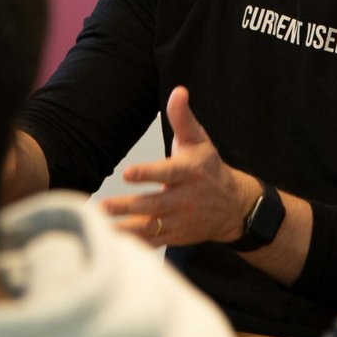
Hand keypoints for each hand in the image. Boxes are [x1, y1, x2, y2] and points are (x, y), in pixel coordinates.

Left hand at [102, 86, 260, 247]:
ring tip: (102, 226)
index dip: (149, 173)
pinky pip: (154, 243)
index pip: (168, 172)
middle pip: (155, 204)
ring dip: (127, 228)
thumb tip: (178, 90)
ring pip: (152, 227)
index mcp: (190, 172)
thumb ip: (183, 117)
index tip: (128, 173)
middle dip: (129, 206)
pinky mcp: (176, 236)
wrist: (234, 206)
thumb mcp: (199, 140)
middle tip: (104, 206)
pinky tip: (114, 244)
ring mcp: (181, 220)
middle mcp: (186, 198)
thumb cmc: (209, 168)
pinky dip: (136, 246)